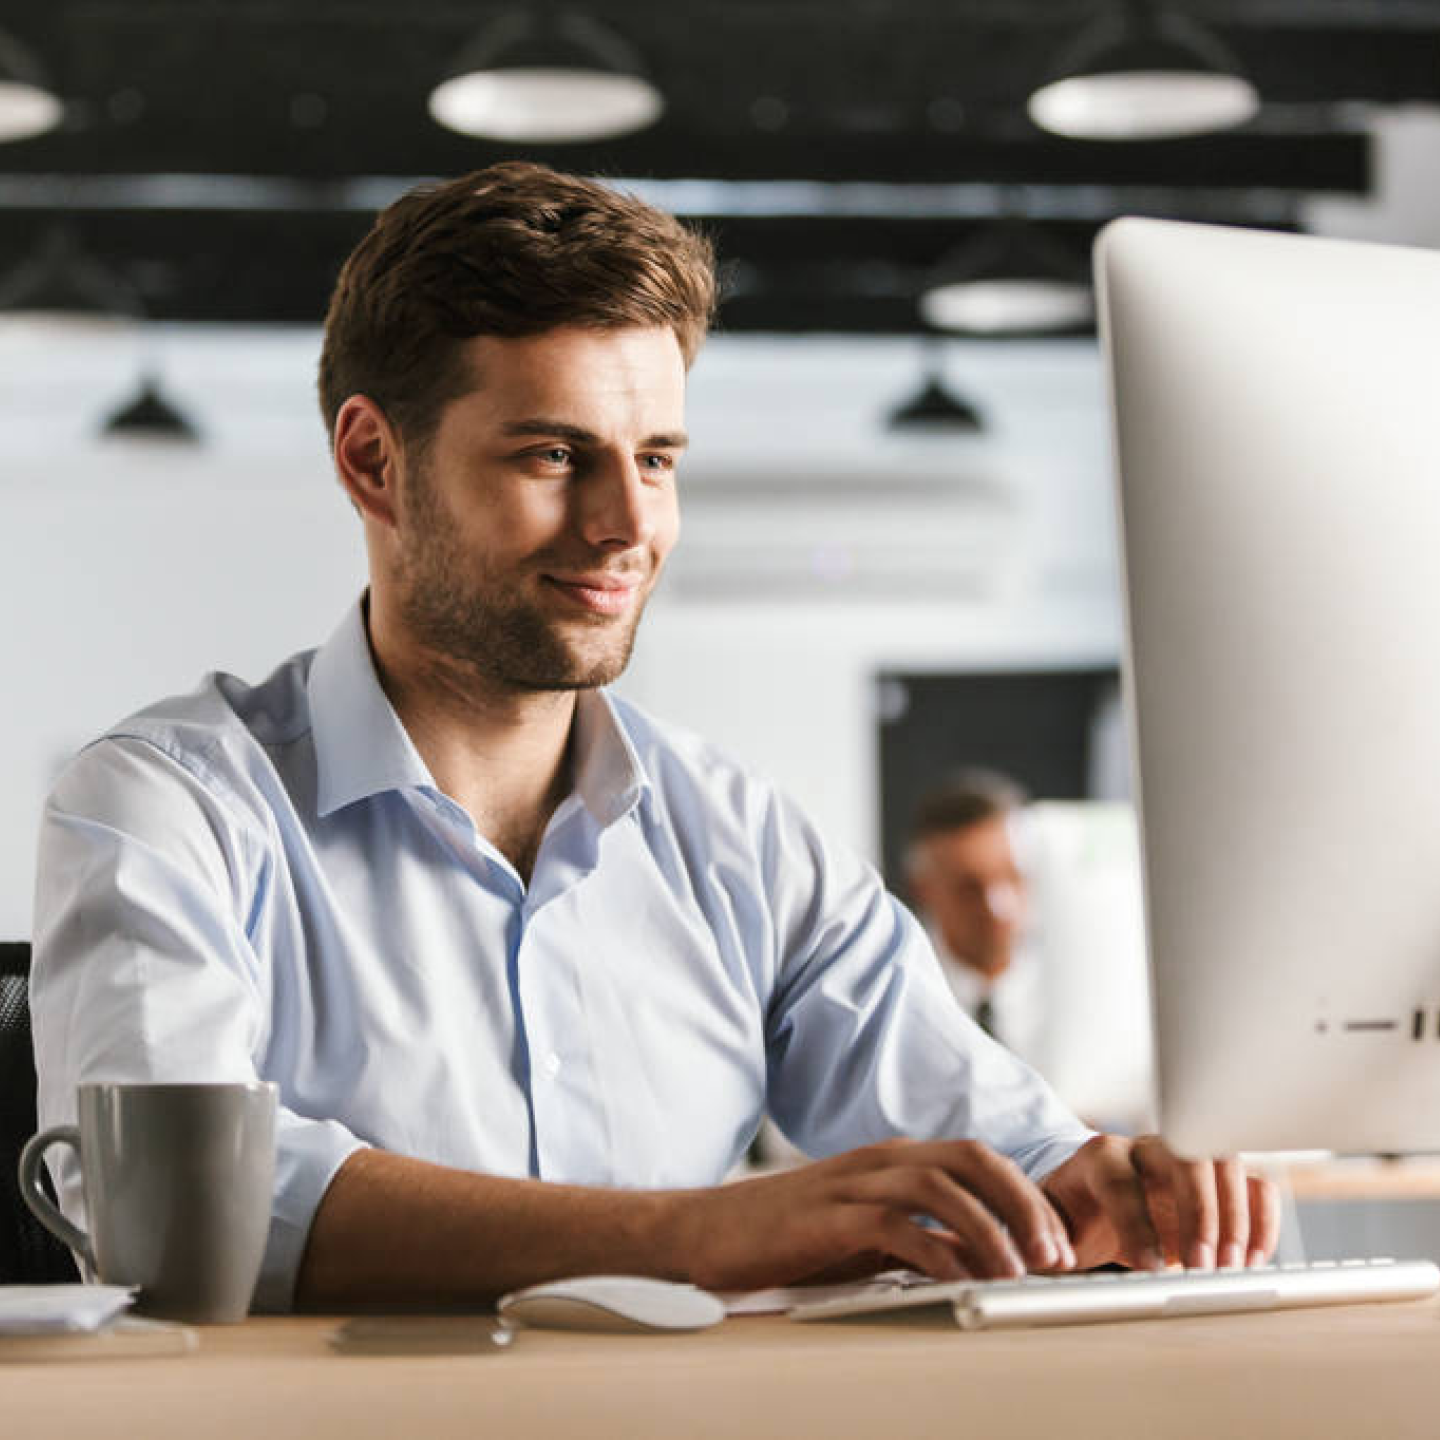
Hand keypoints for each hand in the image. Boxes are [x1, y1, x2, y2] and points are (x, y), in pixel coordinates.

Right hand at [666, 1138, 1076, 1291]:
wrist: (707, 1232)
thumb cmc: (789, 1237)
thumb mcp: (866, 1233)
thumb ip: (918, 1236)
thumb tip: (981, 1261)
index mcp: (893, 1159)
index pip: (977, 1158)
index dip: (1025, 1194)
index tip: (1058, 1242)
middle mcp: (879, 1161)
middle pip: (971, 1160)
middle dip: (1022, 1204)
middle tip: (1054, 1255)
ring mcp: (852, 1184)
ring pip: (940, 1187)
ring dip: (990, 1229)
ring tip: (1018, 1273)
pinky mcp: (827, 1217)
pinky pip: (894, 1226)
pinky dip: (934, 1251)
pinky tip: (957, 1280)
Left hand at [1040, 1134, 1281, 1271]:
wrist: (1093, 1200)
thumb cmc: (1072, 1216)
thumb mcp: (1049, 1226)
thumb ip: (1048, 1239)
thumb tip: (1050, 1259)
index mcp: (1099, 1157)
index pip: (1120, 1178)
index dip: (1136, 1222)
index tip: (1150, 1268)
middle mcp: (1146, 1148)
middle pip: (1184, 1156)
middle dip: (1199, 1213)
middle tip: (1204, 1267)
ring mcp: (1187, 1158)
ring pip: (1225, 1163)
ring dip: (1236, 1217)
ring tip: (1232, 1269)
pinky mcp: (1217, 1180)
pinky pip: (1254, 1185)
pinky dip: (1261, 1221)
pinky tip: (1251, 1260)